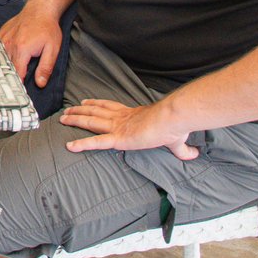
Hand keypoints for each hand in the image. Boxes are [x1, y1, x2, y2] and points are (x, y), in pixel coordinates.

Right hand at [0, 6, 62, 86]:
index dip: (17, 85)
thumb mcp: (53, 49)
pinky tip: (0, 62)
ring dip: (3, 67)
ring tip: (2, 78)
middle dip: (9, 78)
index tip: (17, 94)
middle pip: (7, 67)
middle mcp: (10, 45)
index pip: (17, 74)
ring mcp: (3, 38)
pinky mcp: (1, 34)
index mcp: (22, 50)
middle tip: (9, 89)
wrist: (40, 9)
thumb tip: (40, 83)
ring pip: (0, 59)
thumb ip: (46, 67)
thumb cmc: (47, 28)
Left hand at [61, 99, 197, 160]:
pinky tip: (69, 146)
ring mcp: (117, 127)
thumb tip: (194, 154)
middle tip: (66, 110)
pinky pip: (95, 142)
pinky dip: (81, 144)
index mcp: (132, 115)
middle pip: (95, 112)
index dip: (96, 104)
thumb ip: (182, 149)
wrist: (172, 120)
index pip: (110, 107)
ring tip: (62, 120)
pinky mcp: (117, 139)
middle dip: (79, 111)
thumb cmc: (174, 126)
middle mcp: (121, 118)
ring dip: (75, 120)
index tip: (85, 102)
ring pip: (91, 122)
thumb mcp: (177, 140)